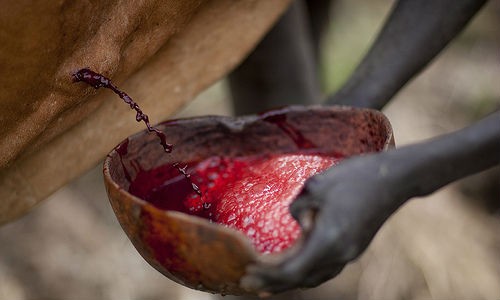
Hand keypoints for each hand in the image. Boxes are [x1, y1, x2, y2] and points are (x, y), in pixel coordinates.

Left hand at [241, 152, 403, 293]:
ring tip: (267, 282)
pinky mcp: (354, 247)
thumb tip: (296, 221)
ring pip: (315, 276)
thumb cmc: (356, 177)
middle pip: (302, 279)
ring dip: (290, 280)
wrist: (395, 178)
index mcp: (329, 241)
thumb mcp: (317, 185)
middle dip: (273, 283)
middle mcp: (340, 254)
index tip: (247, 273)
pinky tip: (295, 266)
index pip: (292, 270)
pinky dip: (306, 271)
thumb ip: (299, 208)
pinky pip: (325, 267)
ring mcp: (350, 253)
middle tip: (247, 283)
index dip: (268, 275)